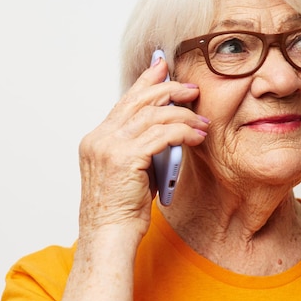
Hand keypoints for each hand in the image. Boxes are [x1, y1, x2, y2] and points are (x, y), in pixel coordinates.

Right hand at [77, 58, 207, 236]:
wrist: (109, 235)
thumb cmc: (123, 209)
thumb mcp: (131, 170)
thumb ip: (143, 146)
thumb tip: (168, 129)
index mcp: (98, 139)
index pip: (125, 100)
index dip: (145, 81)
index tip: (162, 65)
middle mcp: (100, 138)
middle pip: (139, 100)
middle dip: (170, 89)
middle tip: (193, 89)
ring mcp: (109, 146)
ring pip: (154, 115)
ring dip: (184, 115)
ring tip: (202, 122)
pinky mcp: (125, 158)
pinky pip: (162, 135)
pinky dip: (183, 132)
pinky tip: (196, 137)